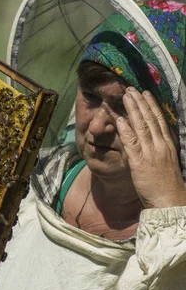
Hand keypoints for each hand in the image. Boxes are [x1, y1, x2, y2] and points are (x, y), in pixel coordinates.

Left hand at [118, 88, 185, 208]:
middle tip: (132, 89)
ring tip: (125, 96)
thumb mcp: (166, 162)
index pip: (160, 121)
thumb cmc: (165, 184)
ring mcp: (151, 152)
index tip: (146, 94)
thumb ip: (160, 149)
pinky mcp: (140, 162)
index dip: (152, 106)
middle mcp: (161, 145)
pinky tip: (120, 119)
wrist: (169, 200)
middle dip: (141, 103)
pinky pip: (132, 142)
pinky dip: (126, 129)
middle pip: (150, 119)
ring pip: (141, 126)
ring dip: (133, 110)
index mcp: (168, 145)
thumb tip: (154, 140)